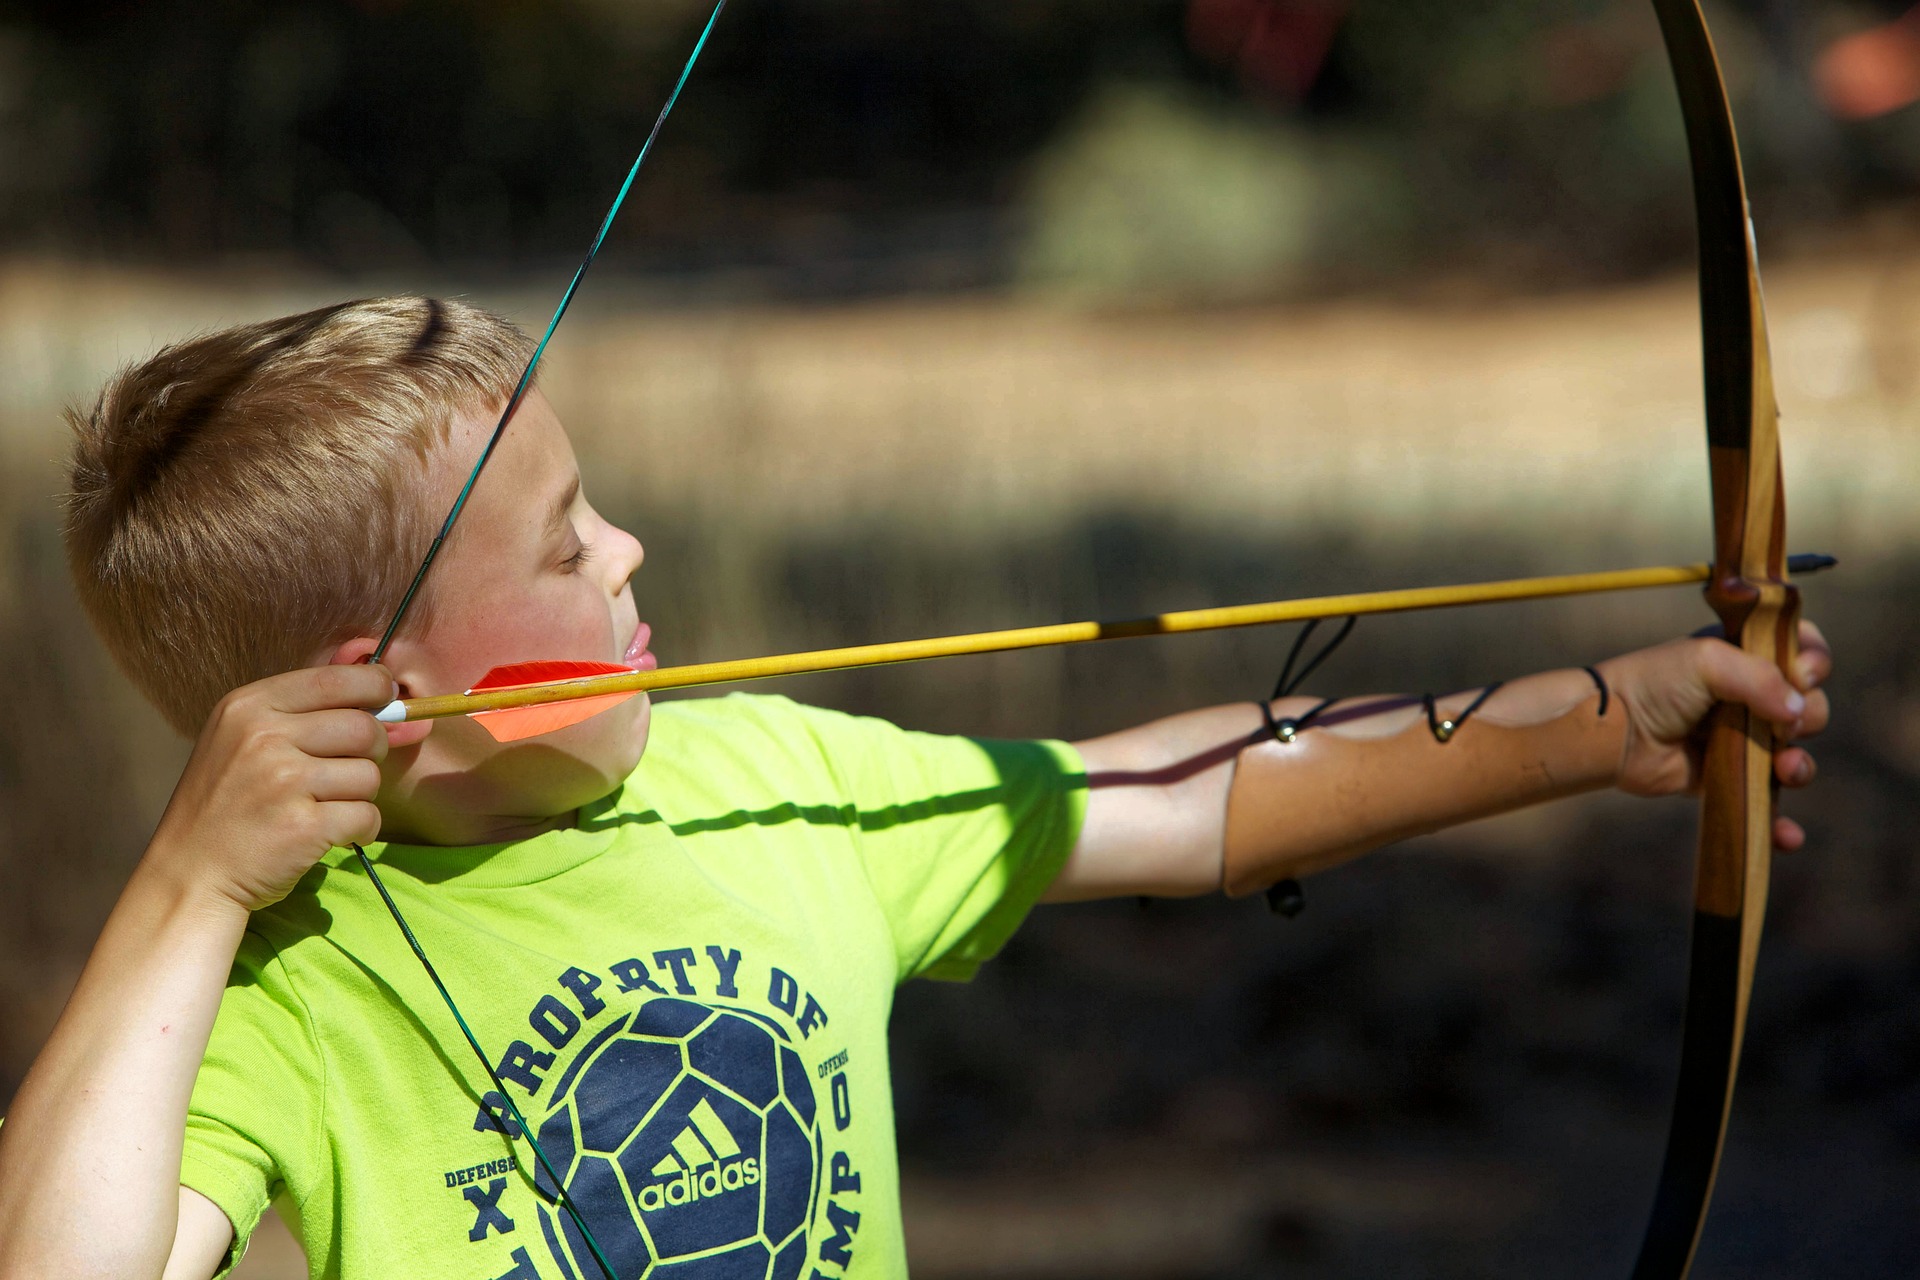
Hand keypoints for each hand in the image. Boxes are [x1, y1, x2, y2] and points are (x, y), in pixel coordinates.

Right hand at [145, 663, 395, 913]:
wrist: (188, 876)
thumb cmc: (226, 807)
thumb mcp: (243, 740)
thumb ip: (303, 713)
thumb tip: (387, 692)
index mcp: (249, 707)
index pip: (337, 678)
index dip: (375, 687)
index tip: (384, 701)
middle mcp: (263, 736)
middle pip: (365, 727)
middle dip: (372, 751)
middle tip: (346, 773)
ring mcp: (283, 781)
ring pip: (370, 774)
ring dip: (360, 796)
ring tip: (325, 808)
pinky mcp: (303, 825)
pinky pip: (368, 816)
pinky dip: (361, 830)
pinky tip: (332, 835)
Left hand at [1598, 619, 1831, 849]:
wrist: (1613, 732)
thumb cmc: (1654, 685)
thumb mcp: (1706, 662)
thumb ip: (1760, 678)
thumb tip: (1799, 712)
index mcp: (1746, 657)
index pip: (1803, 650)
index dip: (1815, 663)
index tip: (1805, 674)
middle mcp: (1749, 696)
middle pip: (1809, 707)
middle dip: (1809, 717)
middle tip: (1783, 726)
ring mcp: (1742, 739)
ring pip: (1796, 755)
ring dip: (1801, 766)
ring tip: (1784, 769)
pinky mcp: (1729, 778)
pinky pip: (1767, 802)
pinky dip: (1781, 822)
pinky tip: (1786, 834)